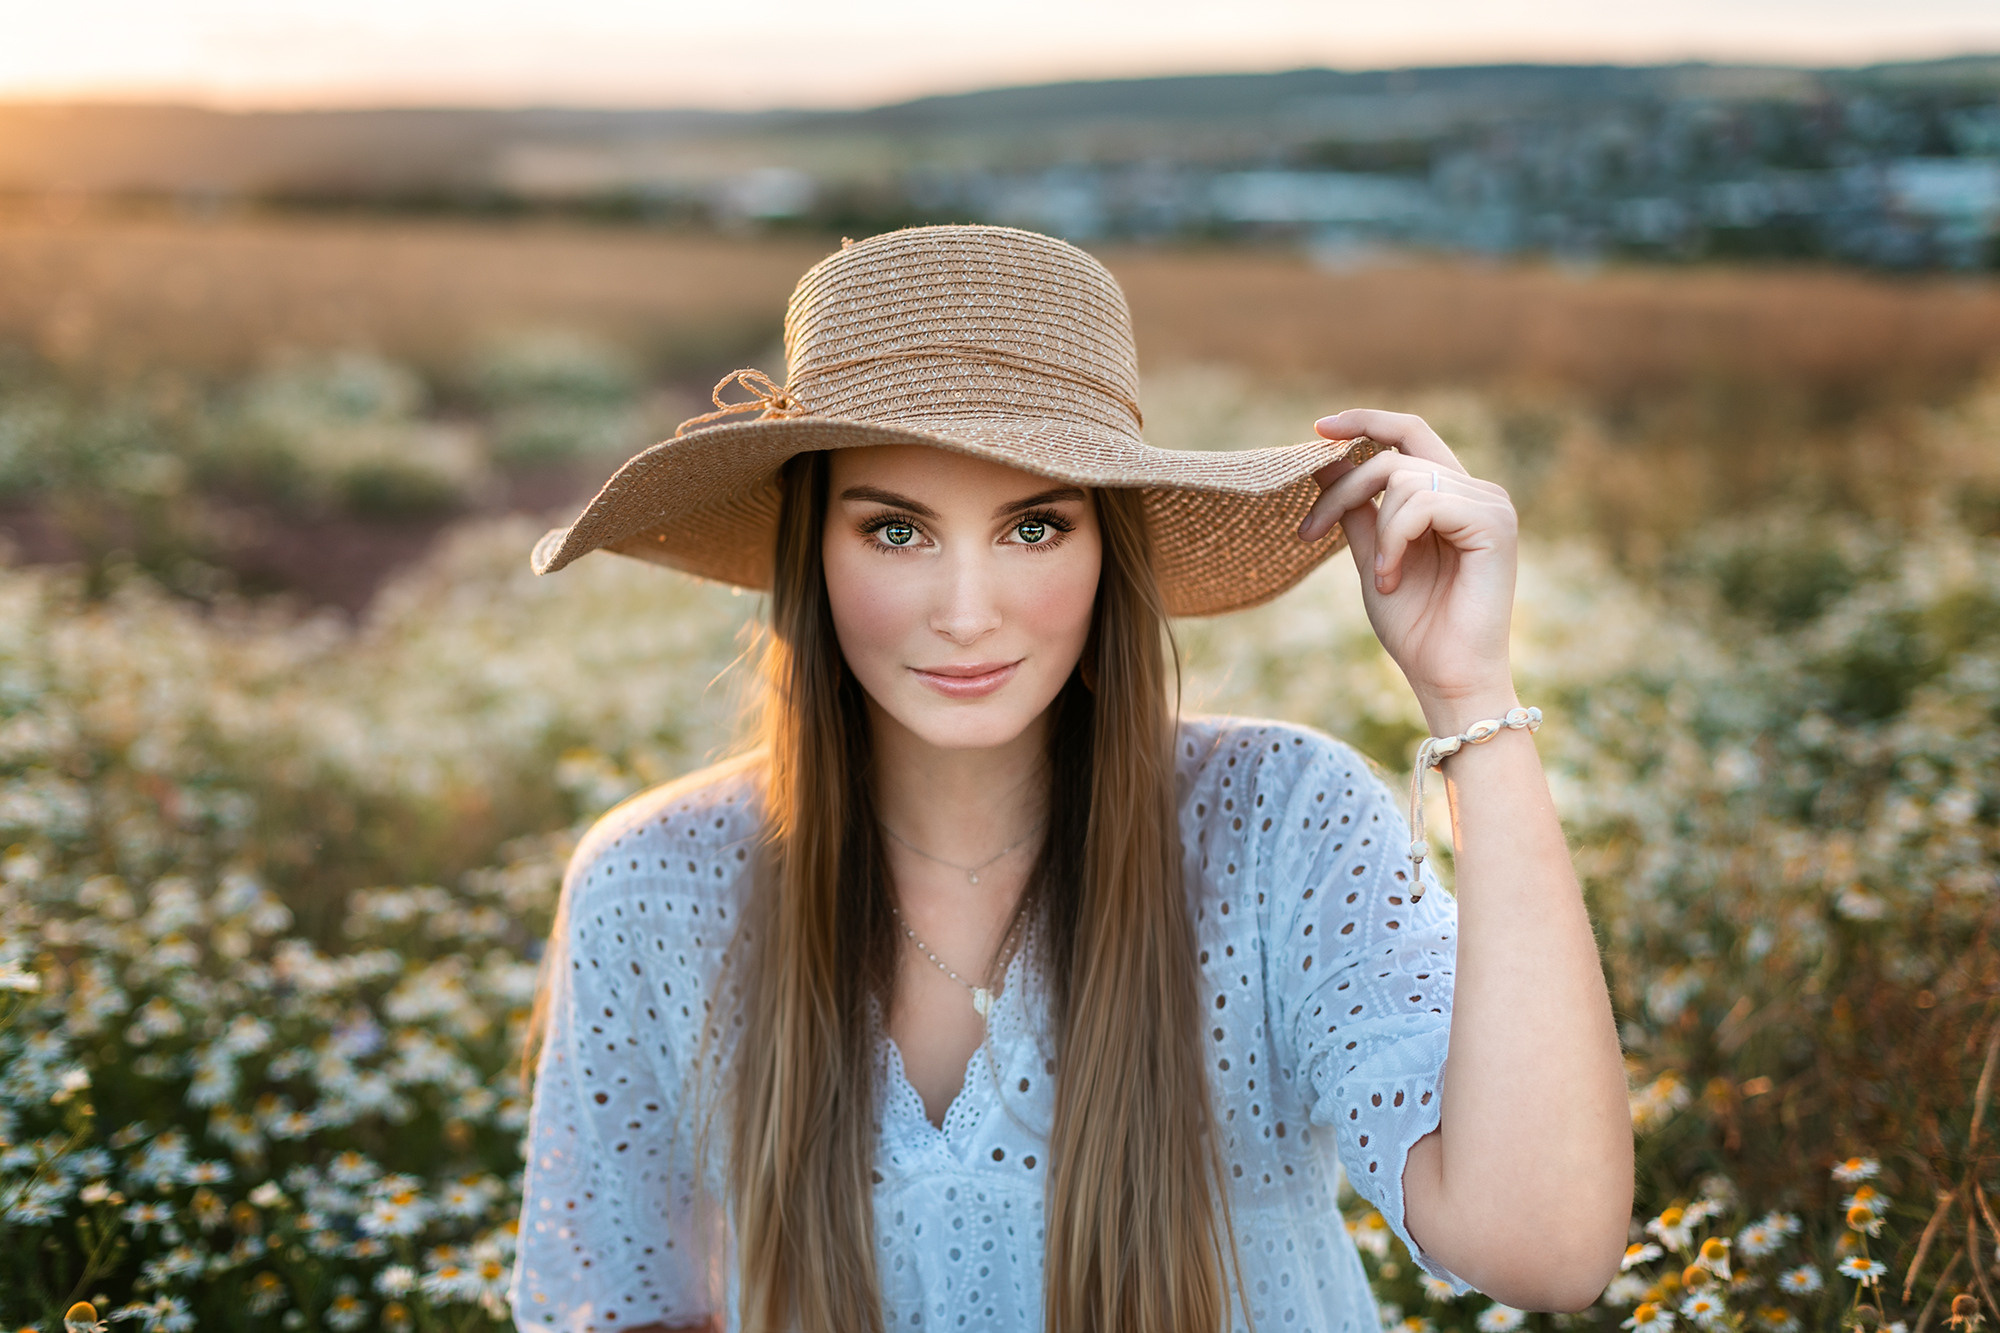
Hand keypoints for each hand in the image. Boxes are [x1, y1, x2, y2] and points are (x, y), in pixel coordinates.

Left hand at [1296, 409, 1519, 732]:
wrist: (1448, 677)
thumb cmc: (1415, 627)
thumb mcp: (1372, 557)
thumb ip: (1355, 509)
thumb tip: (1324, 462)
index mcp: (1451, 496)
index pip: (1410, 434)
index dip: (1365, 422)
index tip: (1318, 429)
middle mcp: (1477, 491)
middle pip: (1394, 456)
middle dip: (1344, 490)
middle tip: (1308, 532)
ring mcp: (1490, 504)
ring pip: (1404, 480)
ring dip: (1376, 531)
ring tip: (1381, 577)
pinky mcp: (1495, 522)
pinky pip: (1423, 503)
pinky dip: (1394, 539)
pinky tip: (1393, 577)